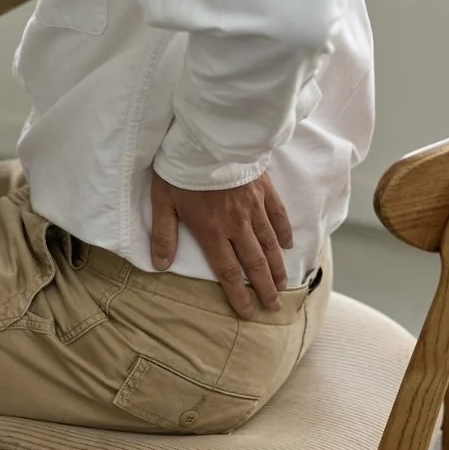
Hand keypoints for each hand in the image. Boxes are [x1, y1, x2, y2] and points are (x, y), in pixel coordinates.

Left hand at [150, 172, 293, 318]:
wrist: (208, 137)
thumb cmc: (181, 169)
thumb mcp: (163, 202)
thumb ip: (164, 235)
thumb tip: (160, 265)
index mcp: (212, 231)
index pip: (228, 271)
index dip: (239, 295)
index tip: (248, 312)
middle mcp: (237, 225)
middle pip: (254, 263)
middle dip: (265, 289)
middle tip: (274, 307)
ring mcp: (254, 207)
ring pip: (270, 244)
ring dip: (277, 267)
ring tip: (284, 285)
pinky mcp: (264, 189)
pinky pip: (278, 215)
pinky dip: (284, 232)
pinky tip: (288, 245)